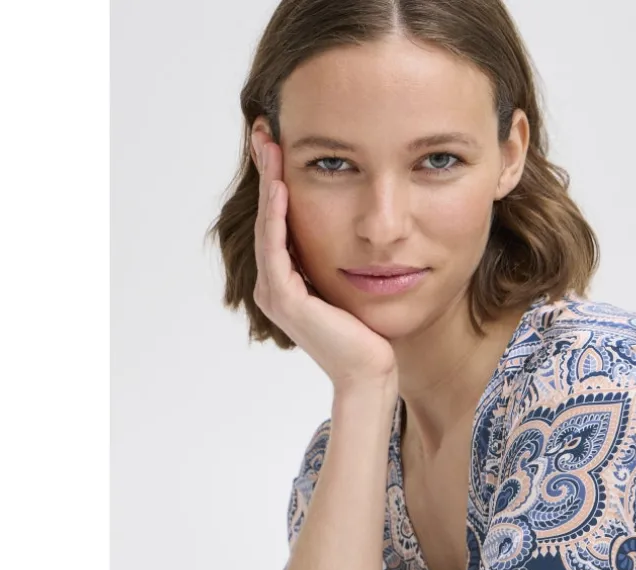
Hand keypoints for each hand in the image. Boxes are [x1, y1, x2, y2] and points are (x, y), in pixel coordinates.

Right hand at [250, 134, 397, 390]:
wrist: (371, 372)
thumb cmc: (369, 334)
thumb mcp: (354, 284)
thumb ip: (343, 257)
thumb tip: (357, 225)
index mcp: (287, 281)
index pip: (279, 221)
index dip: (277, 182)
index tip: (280, 144)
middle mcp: (274, 285)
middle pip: (268, 217)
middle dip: (267, 173)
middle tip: (264, 131)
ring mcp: (277, 293)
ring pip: (269, 227)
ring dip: (269, 185)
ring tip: (270, 147)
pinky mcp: (286, 300)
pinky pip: (277, 248)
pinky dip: (278, 216)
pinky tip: (283, 187)